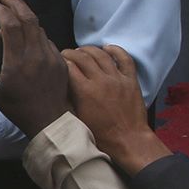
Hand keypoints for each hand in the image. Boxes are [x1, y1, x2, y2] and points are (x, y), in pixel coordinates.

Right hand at [0, 0, 67, 136]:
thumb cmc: (17, 108)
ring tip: (13, 13)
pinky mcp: (60, 60)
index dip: (1, 10)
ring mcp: (50, 55)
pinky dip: (35, 32)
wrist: (49, 120)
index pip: (10, 25)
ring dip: (25, 16)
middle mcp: (35, 54)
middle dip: (15, 3)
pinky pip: (46, 39)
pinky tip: (27, 35)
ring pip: (38, 27)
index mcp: (17, 60)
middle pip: (28, 18)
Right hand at [64, 45, 168, 174]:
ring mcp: (117, 79)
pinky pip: (125, 59)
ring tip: (82, 51)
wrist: (128, 141)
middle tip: (66, 54)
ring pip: (101, 54)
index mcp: (85, 91)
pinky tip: (107, 48)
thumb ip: (68, 101)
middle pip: (83, 57)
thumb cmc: (101, 135)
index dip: (61, 61)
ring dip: (89, 49)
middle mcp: (101, 80)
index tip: (57, 62)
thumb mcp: (78, 120)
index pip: (69, 67)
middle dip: (71, 53)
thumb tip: (60, 87)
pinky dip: (116, 50)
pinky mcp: (130, 80)